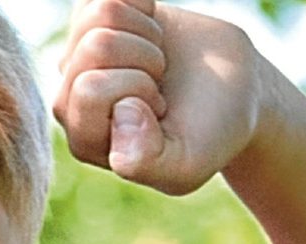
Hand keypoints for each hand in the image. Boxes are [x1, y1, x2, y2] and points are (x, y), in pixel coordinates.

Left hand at [53, 0, 279, 195]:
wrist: (234, 90)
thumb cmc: (209, 132)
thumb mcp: (186, 164)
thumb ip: (146, 162)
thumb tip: (117, 114)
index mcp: (85, 139)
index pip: (91, 88)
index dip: (139, 88)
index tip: (161, 108)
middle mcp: (71, 98)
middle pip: (96, 45)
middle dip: (145, 56)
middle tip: (161, 81)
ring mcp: (78, 55)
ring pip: (102, 12)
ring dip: (145, 32)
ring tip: (158, 62)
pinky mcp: (93, 19)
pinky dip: (142, 4)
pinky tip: (151, 33)